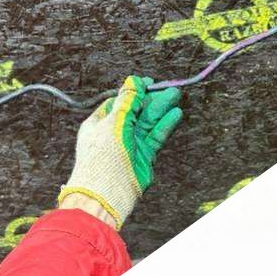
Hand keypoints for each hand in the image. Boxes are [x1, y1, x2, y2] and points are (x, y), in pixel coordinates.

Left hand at [58, 76, 182, 229]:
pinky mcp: (143, 156)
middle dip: (152, 99)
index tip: (149, 83)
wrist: (105, 194)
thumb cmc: (102, 158)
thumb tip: (133, 81)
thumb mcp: (113, 122)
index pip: (119, 101)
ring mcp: (130, 145)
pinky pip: (156, 136)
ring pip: (148, 122)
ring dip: (162, 109)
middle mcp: (115, 132)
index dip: (135, 92)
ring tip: (176, 96)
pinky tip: (175, 114)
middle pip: (137, 110)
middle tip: (169, 89)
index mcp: (100, 122)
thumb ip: (127, 101)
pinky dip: (165, 125)